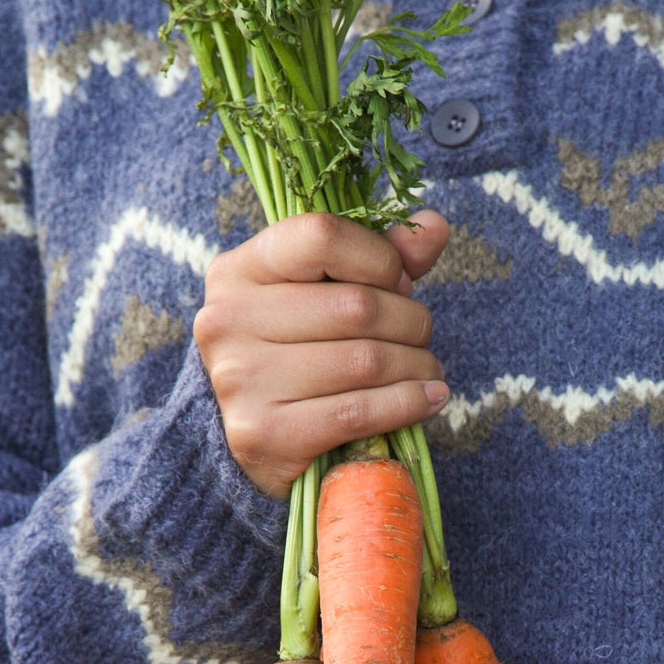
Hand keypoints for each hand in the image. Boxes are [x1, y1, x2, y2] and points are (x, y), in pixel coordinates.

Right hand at [192, 208, 451, 498]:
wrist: (259, 438)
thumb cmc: (300, 350)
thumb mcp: (329, 293)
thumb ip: (380, 256)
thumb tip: (435, 226)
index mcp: (238, 270)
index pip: (321, 236)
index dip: (378, 257)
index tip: (397, 282)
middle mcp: (228, 320)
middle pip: (355, 306)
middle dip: (410, 320)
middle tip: (422, 334)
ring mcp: (241, 380)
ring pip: (365, 361)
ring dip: (416, 365)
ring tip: (429, 369)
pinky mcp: (263, 435)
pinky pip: (359, 411)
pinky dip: (409, 403)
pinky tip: (430, 398)